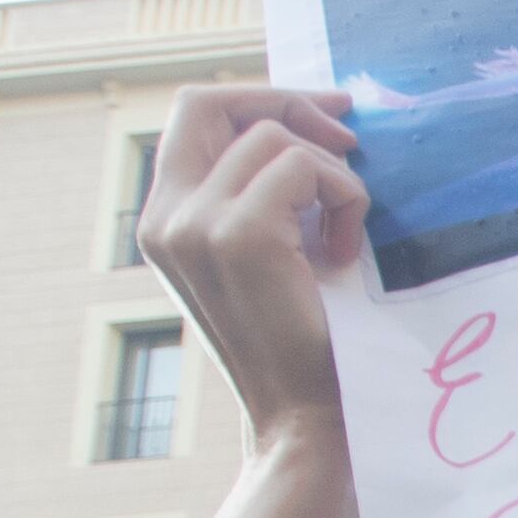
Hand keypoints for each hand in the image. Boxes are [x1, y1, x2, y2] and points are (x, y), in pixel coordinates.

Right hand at [137, 84, 366, 454]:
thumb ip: (263, 196)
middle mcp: (165, 217)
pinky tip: (347, 255)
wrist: (308, 420)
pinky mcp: (237, 235)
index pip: (194, 115)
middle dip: (289, 101)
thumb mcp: (273, 257)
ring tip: (345, 238)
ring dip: (332, 176)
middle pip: (210, 101)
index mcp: (165, 219)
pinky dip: (345, 199)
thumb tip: (310, 125)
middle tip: (352, 136)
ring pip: (272, 137)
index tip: (329, 112)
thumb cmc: (307, 345)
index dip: (260, 97)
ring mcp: (194, 224)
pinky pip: (304, 168)